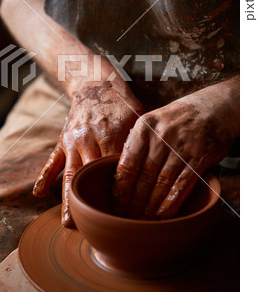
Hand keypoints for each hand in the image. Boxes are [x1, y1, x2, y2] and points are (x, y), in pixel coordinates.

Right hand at [33, 80, 142, 226]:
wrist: (94, 82)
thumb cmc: (120, 102)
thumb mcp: (137, 115)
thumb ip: (141, 140)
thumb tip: (151, 167)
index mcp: (111, 134)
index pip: (115, 170)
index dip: (120, 193)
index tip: (124, 215)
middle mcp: (89, 140)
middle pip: (91, 177)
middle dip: (94, 203)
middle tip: (97, 229)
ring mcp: (72, 141)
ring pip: (70, 174)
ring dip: (69, 200)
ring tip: (69, 224)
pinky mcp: (62, 140)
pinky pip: (52, 161)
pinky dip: (44, 177)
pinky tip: (38, 195)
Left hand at [113, 79, 238, 219]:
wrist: (212, 107)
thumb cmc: (176, 118)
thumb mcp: (153, 121)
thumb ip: (137, 143)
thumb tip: (118, 171)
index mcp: (144, 127)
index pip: (127, 163)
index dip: (120, 188)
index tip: (115, 204)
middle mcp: (161, 135)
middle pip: (143, 176)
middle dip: (133, 201)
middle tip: (126, 218)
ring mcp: (181, 146)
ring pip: (161, 182)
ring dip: (151, 205)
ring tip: (142, 220)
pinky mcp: (199, 156)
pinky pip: (182, 184)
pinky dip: (171, 202)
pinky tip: (162, 214)